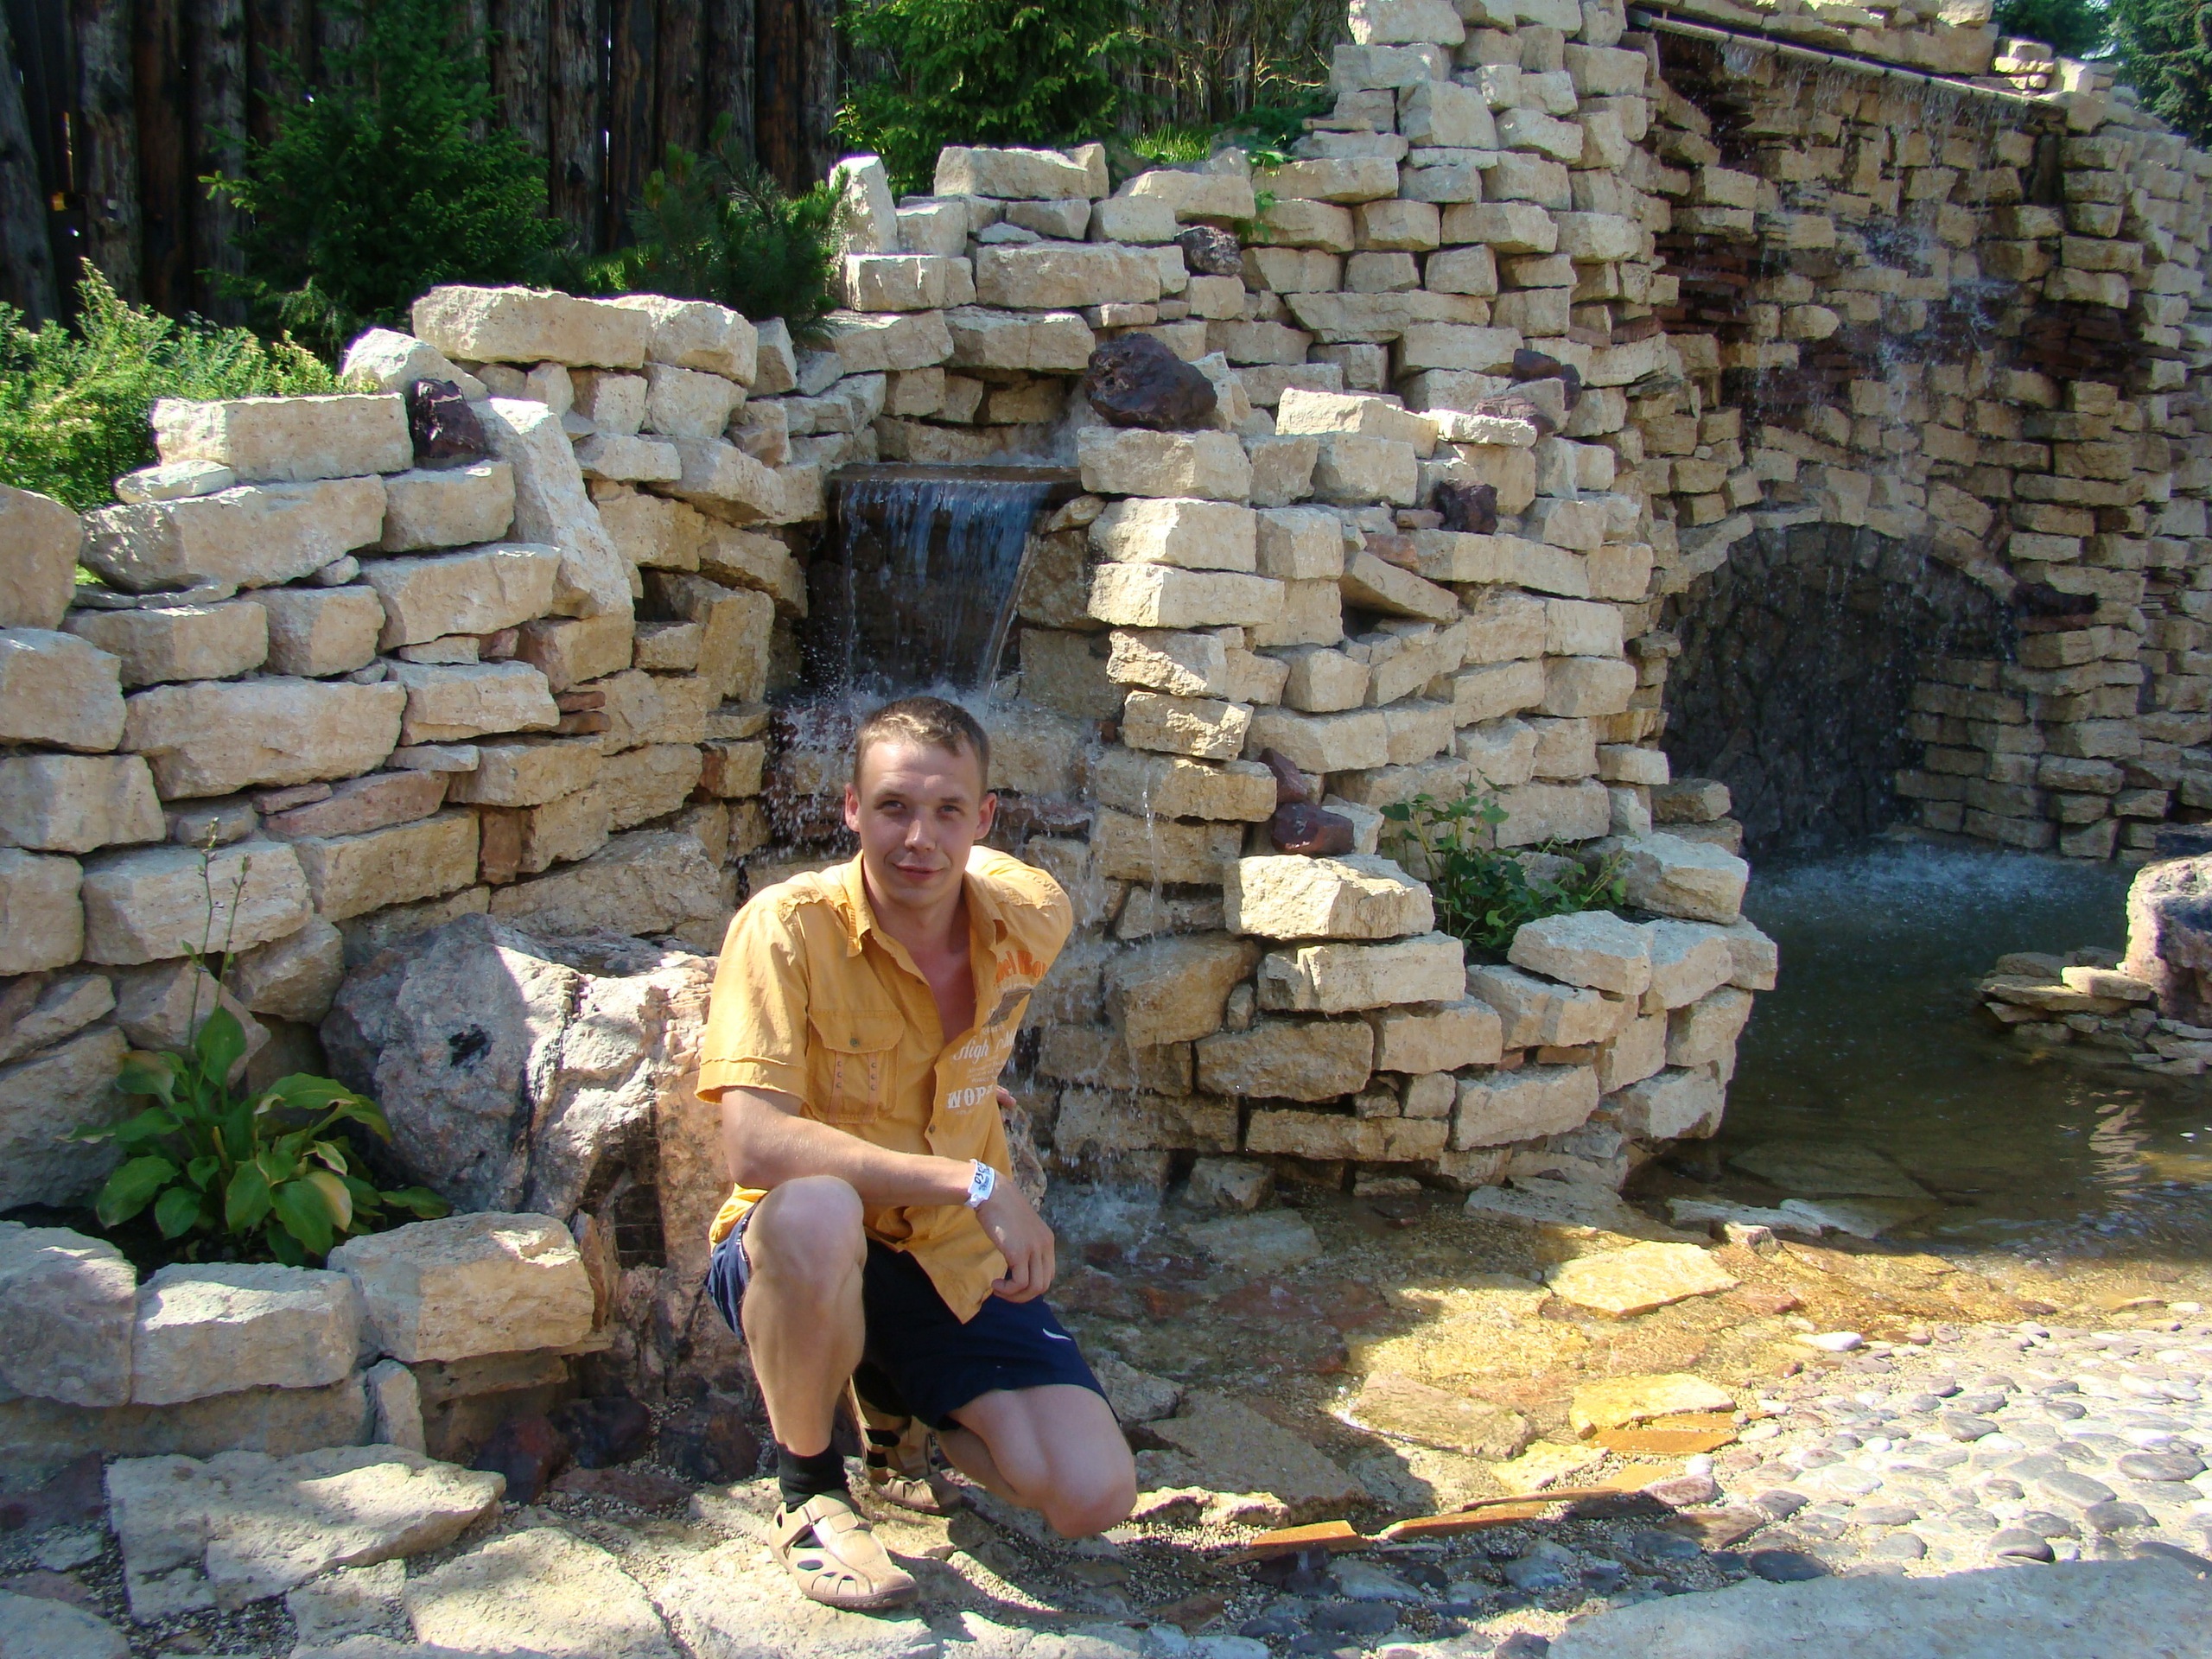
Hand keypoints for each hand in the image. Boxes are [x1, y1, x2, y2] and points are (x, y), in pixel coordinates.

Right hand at [976, 1176, 1054, 1302]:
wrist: (991, 1193)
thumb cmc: (1000, 1209)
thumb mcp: (1021, 1228)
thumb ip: (1025, 1244)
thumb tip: (1018, 1265)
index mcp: (1047, 1240)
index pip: (1049, 1274)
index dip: (1032, 1285)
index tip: (1014, 1284)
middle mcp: (1045, 1245)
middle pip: (1044, 1284)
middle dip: (1024, 1295)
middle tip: (1006, 1292)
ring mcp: (1033, 1249)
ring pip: (1035, 1288)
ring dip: (1015, 1296)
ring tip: (999, 1290)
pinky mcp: (1019, 1252)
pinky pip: (1019, 1283)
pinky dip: (1008, 1290)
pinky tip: (995, 1285)